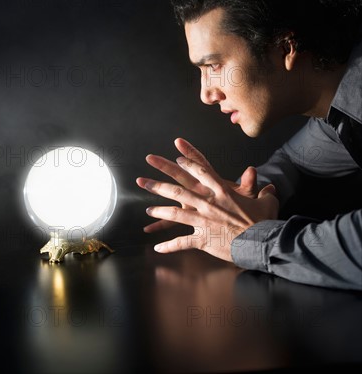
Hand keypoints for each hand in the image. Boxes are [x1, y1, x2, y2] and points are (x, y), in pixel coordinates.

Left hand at [136, 138, 278, 261]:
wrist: (260, 243)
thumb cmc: (263, 221)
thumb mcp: (264, 200)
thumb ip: (258, 187)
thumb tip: (261, 176)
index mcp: (221, 191)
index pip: (201, 172)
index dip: (187, 163)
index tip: (176, 157)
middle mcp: (208, 203)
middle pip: (178, 190)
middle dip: (158, 184)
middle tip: (142, 180)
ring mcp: (203, 221)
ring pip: (175, 214)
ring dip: (160, 211)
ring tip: (148, 210)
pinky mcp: (202, 239)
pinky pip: (181, 242)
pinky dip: (169, 246)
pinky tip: (157, 248)